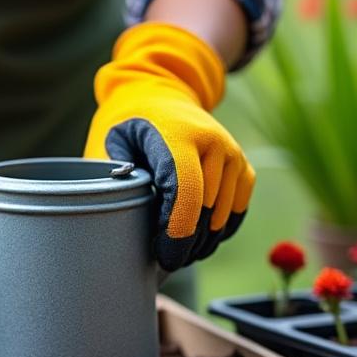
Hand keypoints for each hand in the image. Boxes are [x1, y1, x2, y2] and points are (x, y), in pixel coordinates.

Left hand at [85, 23, 255, 269]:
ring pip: (221, 220)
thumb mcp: (111, 146)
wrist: (162, 97)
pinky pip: (235, 214)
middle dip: (184, 245)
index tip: (164, 257)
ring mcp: (233, 156)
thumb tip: (112, 225)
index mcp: (178, 135)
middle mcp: (213, 143)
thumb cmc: (130, 128)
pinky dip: (217, 232)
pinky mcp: (244, 168)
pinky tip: (196, 235)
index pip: (185, 192)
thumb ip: (112, 181)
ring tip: (175, 248)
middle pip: (204, 213)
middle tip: (162, 259)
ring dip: (200, 243)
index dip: (176, 233)